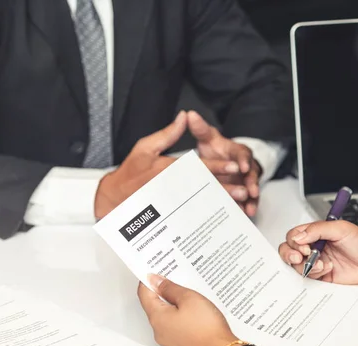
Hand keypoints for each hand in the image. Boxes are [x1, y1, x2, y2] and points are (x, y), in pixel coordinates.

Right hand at [94, 111, 242, 218]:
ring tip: (239, 204)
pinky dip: (208, 214)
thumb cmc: (130, 171)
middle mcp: (171, 186)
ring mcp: (171, 202)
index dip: (217, 166)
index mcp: (166, 168)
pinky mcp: (169, 214)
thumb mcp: (145, 147)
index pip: (197, 167)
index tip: (234, 167)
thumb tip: (184, 117)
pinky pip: (192, 214)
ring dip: (220, 202)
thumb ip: (168, 134)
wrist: (113, 198)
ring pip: (201, 202)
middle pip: (203, 187)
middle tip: (244, 190)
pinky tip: (223, 215)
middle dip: (225, 188)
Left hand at [137, 275, 241, 345]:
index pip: (144, 294)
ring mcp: (170, 340)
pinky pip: (175, 325)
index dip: (147, 280)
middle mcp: (159, 331)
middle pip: (154, 305)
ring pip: (166, 316)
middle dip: (161, 291)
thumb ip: (170, 288)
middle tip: (172, 277)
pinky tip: (193, 310)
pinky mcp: (181, 344)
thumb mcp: (189, 299)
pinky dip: (180, 315)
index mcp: (157, 318)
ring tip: (187, 293)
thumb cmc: (206, 328)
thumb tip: (156, 281)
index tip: (152, 270)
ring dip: (173, 303)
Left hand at [187, 111, 260, 216]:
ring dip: (252, 200)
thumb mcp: (208, 138)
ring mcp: (246, 181)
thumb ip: (200, 129)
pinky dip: (247, 208)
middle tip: (251, 191)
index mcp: (238, 151)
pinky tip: (245, 215)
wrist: (222, 161)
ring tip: (250, 209)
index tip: (243, 167)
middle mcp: (246, 166)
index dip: (244, 160)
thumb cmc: (216, 149)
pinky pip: (247, 201)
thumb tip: (190, 114)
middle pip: (252, 174)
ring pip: (252, 190)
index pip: (243, 154)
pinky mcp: (244, 193)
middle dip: (251, 183)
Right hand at [278, 221, 357, 284]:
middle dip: (291, 255)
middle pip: (289, 250)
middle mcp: (313, 247)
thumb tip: (298, 237)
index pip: (294, 236)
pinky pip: (308, 277)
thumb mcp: (341, 229)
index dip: (294, 242)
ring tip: (322, 264)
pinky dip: (315, 274)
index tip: (304, 246)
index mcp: (316, 233)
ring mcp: (316, 262)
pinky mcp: (321, 276)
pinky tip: (328, 270)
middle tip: (301, 257)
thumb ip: (318, 229)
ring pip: (296, 266)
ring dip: (307, 266)